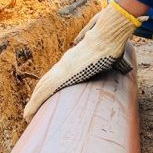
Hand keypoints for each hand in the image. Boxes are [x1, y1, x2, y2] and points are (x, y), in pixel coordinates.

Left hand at [23, 0, 145, 120]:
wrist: (108, 36)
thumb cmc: (111, 42)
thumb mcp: (112, 54)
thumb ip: (113, 61)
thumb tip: (125, 67)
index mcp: (74, 59)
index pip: (57, 75)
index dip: (50, 85)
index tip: (46, 95)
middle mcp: (65, 64)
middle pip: (46, 82)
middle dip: (38, 96)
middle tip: (32, 109)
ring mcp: (62, 69)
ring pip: (42, 88)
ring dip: (34, 102)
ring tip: (27, 115)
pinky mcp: (62, 77)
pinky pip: (44, 92)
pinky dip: (35, 104)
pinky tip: (28, 114)